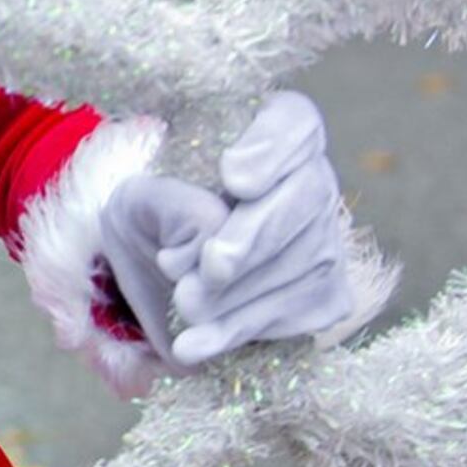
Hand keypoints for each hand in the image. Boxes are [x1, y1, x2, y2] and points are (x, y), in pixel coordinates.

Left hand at [97, 92, 367, 365]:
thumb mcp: (139, 200)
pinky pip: (299, 312)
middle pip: (308, 197)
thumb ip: (173, 200)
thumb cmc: (152, 221)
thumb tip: (213, 227)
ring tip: (185, 307)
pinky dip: (242, 329)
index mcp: (266, 134)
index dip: (272, 149)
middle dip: (256, 238)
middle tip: (210, 267)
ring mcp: (327, 238)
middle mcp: (310, 179)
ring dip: (242, 292)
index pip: (293, 122)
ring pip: (307, 261)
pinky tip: (196, 344)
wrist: (158, 279)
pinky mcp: (326, 294)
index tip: (233, 177)